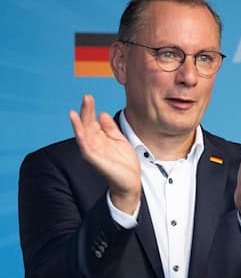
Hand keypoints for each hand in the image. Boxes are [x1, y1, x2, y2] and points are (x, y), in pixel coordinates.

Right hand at [69, 94, 140, 212]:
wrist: (130, 181)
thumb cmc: (124, 162)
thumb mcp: (119, 140)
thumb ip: (110, 128)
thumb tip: (102, 113)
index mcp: (100, 138)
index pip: (92, 121)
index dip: (90, 109)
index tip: (88, 96)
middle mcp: (94, 143)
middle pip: (86, 125)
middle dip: (85, 111)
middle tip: (86, 97)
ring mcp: (94, 152)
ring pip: (83, 136)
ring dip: (78, 125)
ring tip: (73, 113)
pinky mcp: (96, 161)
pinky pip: (87, 149)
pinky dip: (82, 140)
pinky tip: (80, 132)